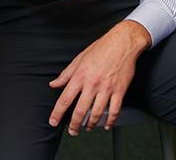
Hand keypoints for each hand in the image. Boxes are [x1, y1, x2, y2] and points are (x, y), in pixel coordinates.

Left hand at [48, 20, 150, 134]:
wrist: (122, 43)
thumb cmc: (101, 48)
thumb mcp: (79, 59)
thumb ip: (66, 74)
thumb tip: (54, 84)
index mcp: (80, 76)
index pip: (65, 99)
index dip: (57, 113)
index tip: (53, 121)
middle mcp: (92, 84)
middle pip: (80, 110)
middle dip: (74, 124)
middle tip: (72, 131)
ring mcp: (106, 88)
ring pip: (97, 113)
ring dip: (91, 124)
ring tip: (88, 128)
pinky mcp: (119, 90)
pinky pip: (114, 110)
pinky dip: (110, 120)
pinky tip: (107, 125)